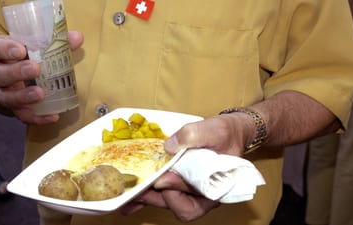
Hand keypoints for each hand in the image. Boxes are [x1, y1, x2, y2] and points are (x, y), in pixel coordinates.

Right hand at [0, 31, 83, 123]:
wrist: (9, 81)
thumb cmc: (24, 59)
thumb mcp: (34, 46)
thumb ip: (54, 41)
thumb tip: (77, 37)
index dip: (5, 49)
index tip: (20, 49)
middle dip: (16, 72)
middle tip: (35, 69)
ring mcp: (4, 93)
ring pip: (7, 97)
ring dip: (23, 96)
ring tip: (40, 94)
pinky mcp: (14, 109)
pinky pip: (23, 115)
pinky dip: (37, 117)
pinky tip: (52, 116)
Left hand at [121, 114, 254, 220]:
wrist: (228, 132)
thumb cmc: (226, 134)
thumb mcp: (215, 131)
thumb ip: (193, 136)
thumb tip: (168, 147)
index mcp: (213, 190)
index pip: (191, 203)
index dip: (176, 193)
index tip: (164, 179)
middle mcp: (198, 195)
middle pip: (172, 204)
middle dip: (151, 197)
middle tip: (133, 190)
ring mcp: (185, 188)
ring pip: (163, 199)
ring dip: (143, 196)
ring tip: (124, 195)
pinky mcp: (176, 179)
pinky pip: (159, 190)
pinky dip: (144, 191)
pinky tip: (129, 192)